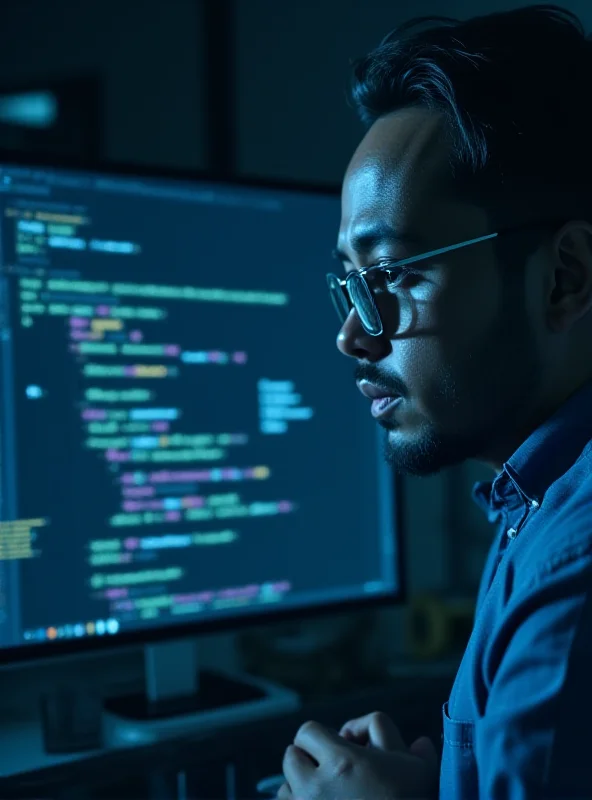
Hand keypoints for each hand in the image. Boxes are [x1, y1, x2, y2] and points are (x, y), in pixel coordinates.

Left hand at [278, 712, 438, 799]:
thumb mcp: (417, 769)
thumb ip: (405, 745)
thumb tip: (418, 741)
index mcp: (341, 762)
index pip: (307, 732)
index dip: (322, 737)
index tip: (337, 748)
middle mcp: (315, 788)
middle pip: (291, 758)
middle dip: (308, 761)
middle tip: (330, 772)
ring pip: (285, 790)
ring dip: (300, 790)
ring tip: (328, 798)